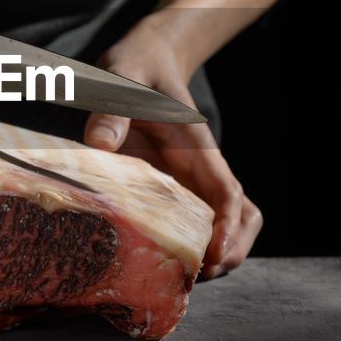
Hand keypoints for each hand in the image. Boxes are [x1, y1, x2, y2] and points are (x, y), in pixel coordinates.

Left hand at [82, 21, 262, 278]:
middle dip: (231, 248)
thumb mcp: (119, 80)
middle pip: (241, 215)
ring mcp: (191, 179)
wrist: (141, 62)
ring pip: (229, 223)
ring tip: (192, 278)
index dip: (228, 224)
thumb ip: (111, 112)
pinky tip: (172, 263)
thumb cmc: (133, 71)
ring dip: (221, 252)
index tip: (217, 252)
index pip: (225, 189)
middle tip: (201, 276)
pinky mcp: (176, 187)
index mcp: (195, 145)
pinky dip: (197, 245)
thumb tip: (99, 144)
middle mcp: (201, 167)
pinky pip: (198, 222)